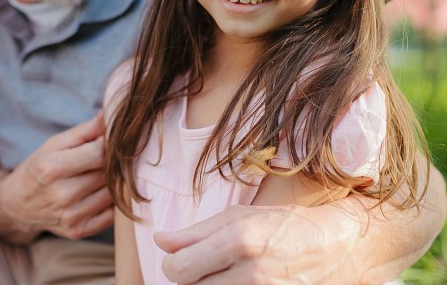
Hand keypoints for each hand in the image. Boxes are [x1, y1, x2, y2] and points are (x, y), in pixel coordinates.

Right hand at [0, 113, 113, 239]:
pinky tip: (103, 192)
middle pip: (107, 173)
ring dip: (115, 182)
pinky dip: (113, 202)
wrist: (16, 205)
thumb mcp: (53, 144)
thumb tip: (111, 115)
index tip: (111, 139)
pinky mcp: (78, 231)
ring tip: (104, 173)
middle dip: (113, 162)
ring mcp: (70, 216)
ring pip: (112, 194)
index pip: (98, 153)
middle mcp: (60, 195)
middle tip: (112, 155)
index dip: (110, 144)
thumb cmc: (37, 168)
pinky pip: (111, 215)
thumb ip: (84, 131)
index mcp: (50, 168)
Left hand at [154, 203, 363, 283]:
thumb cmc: (282, 225)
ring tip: (222, 274)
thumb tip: (160, 241)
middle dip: (190, 279)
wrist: (335, 246)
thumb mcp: (238, 216)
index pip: (179, 269)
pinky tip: (235, 282)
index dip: (172, 265)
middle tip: (204, 267)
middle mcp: (252, 273)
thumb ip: (195, 232)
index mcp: (238, 241)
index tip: (178, 259)